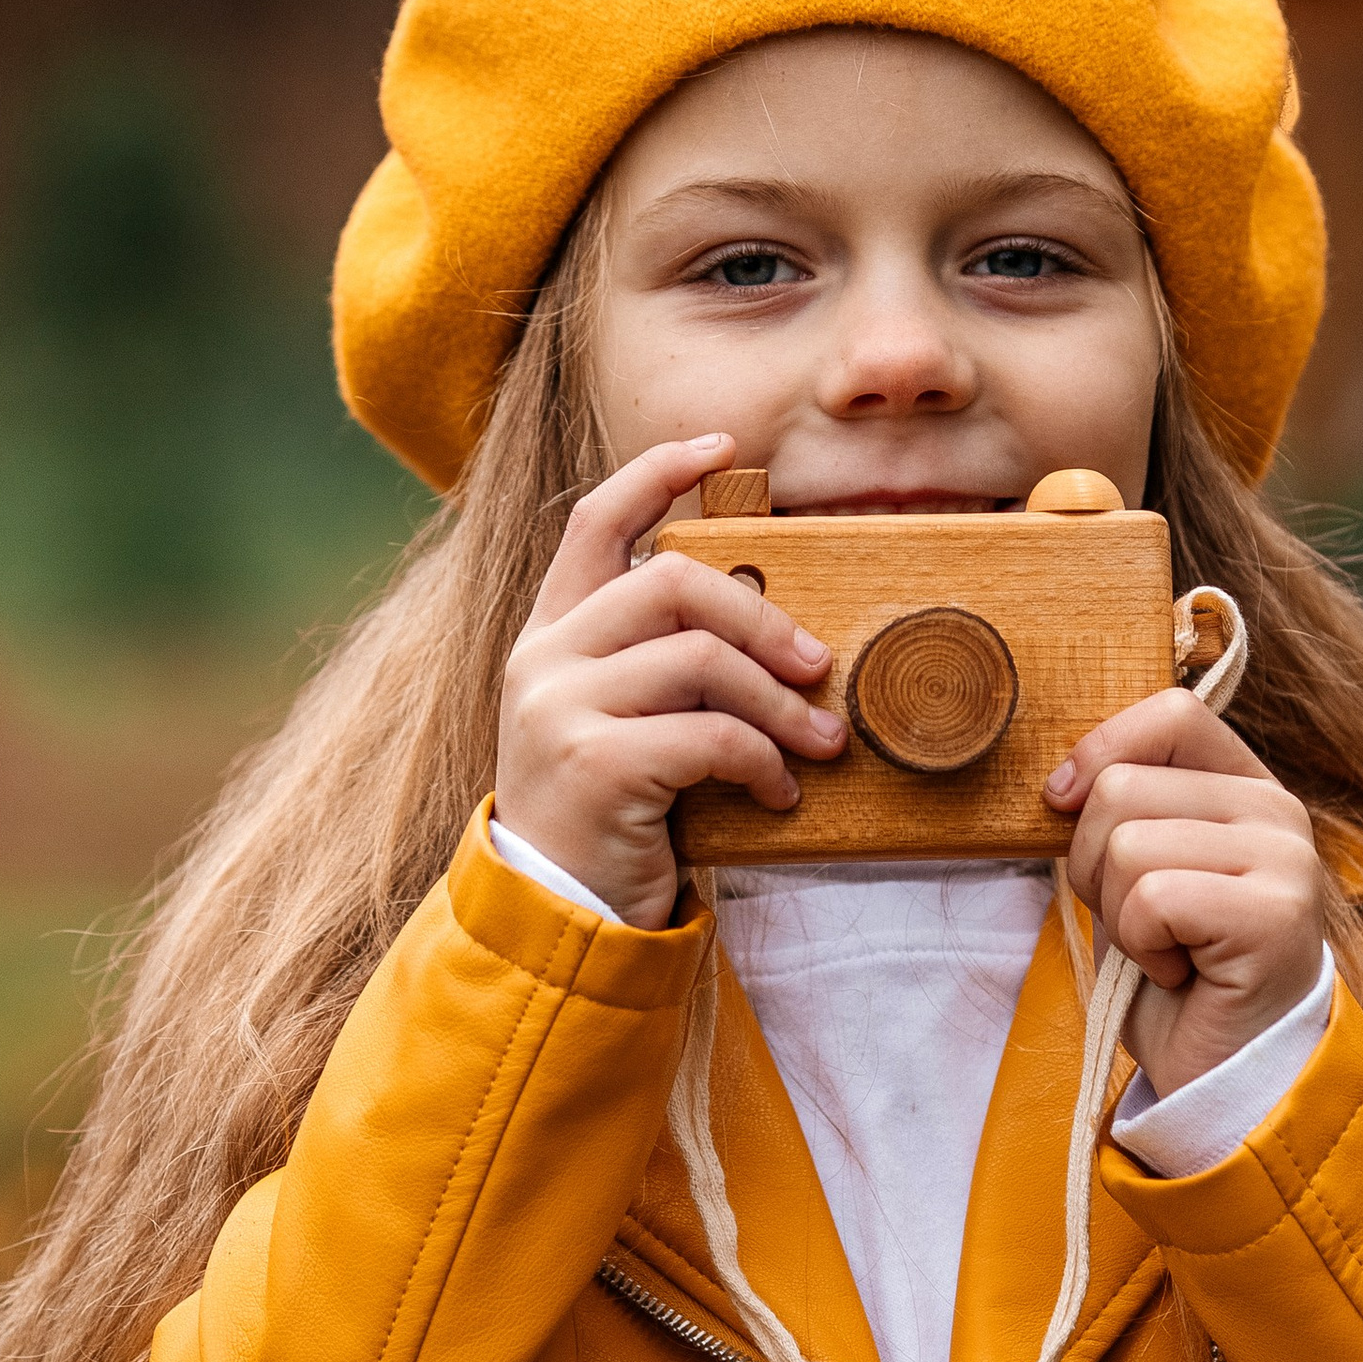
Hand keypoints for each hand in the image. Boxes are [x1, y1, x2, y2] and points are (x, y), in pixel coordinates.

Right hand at [494, 436, 843, 926]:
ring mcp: (558, 708)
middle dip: (763, 618)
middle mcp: (542, 659)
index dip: (657, 471)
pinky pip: (709, 734)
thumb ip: (661, 667)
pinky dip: (762, 760)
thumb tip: (772, 626)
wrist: (557, 916)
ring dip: (780, 701)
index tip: (722, 445)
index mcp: (550, 636)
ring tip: (820, 742)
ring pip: (700, 657)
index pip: (594, 522)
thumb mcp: (623, 724)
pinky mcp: (592, 763)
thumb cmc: (611, 817)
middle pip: (672, 581)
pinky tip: (778, 793)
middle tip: (819, 666)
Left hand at [1046, 694, 1324, 1098]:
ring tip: (1164, 951)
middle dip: (1093, 866)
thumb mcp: (1138, 874)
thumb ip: (1121, 813)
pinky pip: (1152, 899)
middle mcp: (1277, 812)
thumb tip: (1062, 783)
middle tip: (1142, 924)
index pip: (1171, 713)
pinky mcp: (1276, 915)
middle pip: (1122, 787)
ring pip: (1127, 844)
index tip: (1066, 805)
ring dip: (1119, 915)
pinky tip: (1179, 974)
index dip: (1100, 751)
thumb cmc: (1178, 975)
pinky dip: (1141, 948)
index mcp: (1247, 788)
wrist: (1229, 1074)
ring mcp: (1286, 860)